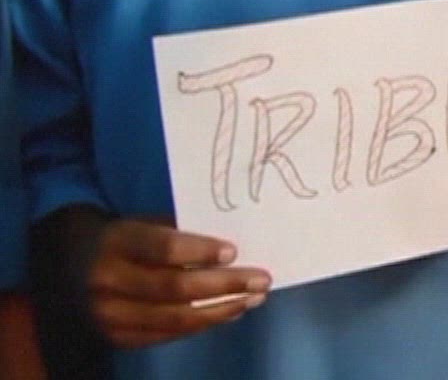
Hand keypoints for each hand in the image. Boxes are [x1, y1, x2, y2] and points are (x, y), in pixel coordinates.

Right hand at [87, 220, 268, 349]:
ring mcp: (108, 314)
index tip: (234, 251)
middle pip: (173, 288)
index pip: (163, 248)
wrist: (74, 266)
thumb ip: (181, 232)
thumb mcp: (145, 223)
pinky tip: (229, 312)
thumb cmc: (126, 238)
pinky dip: (203, 324)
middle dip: (224, 285)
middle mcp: (107, 280)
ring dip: (221, 310)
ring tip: (254, 299)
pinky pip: (167, 334)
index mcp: (116, 242)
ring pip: (174, 318)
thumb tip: (236, 246)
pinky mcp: (115, 337)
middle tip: (261, 280)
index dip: (200, 251)